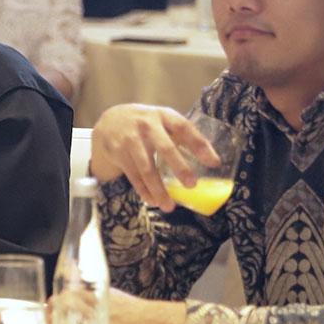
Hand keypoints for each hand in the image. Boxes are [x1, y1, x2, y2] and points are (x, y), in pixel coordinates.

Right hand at [89, 104, 220, 212]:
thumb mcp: (162, 121)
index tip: (214, 162)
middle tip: (191, 185)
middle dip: (179, 167)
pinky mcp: (118, 153)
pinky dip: (143, 190)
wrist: (109, 121)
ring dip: (159, 189)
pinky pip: (133, 176)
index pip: (184, 127)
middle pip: (165, 148)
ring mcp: (130, 139)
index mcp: (163, 116)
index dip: (198, 144)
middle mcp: (147, 125)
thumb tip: (212, 160)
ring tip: (170, 207)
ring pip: (147, 168)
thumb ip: (183, 136)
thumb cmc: (146, 124)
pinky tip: (152, 201)